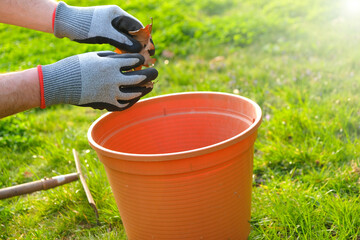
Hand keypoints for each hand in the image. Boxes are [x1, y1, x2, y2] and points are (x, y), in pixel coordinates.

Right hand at [38, 52, 157, 110]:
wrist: (61, 83)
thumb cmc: (76, 66)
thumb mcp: (94, 56)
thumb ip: (111, 57)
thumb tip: (126, 60)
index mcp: (110, 65)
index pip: (133, 61)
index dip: (141, 59)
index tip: (143, 59)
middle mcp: (113, 79)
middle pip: (139, 78)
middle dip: (150, 74)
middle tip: (156, 72)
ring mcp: (110, 93)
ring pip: (134, 93)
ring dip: (144, 89)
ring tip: (150, 86)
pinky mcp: (106, 104)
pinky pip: (123, 105)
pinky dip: (131, 101)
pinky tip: (136, 97)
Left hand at [53, 2, 143, 52]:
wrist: (65, 23)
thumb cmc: (84, 25)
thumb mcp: (104, 33)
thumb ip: (122, 41)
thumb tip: (139, 49)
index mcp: (117, 14)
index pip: (137, 26)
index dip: (145, 38)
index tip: (150, 50)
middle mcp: (115, 19)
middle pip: (133, 33)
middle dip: (140, 45)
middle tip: (146, 58)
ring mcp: (110, 25)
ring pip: (126, 38)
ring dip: (132, 48)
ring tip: (137, 60)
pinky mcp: (105, 32)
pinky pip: (118, 41)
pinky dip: (123, 49)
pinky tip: (126, 58)